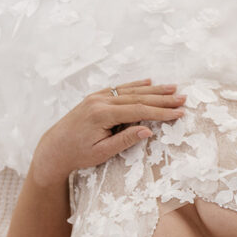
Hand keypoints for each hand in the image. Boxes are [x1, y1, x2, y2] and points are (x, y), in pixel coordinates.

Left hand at [28, 80, 185, 186]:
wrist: (54, 149)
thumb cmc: (78, 154)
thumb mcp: (102, 152)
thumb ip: (125, 140)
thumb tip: (148, 131)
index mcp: (102, 114)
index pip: (138, 110)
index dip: (161, 112)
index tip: (179, 113)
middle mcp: (99, 101)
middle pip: (138, 97)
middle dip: (162, 98)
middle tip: (183, 97)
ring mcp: (96, 97)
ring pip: (130, 90)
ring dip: (153, 90)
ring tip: (172, 88)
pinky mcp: (95, 98)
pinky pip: (119, 89)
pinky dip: (135, 85)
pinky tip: (148, 82)